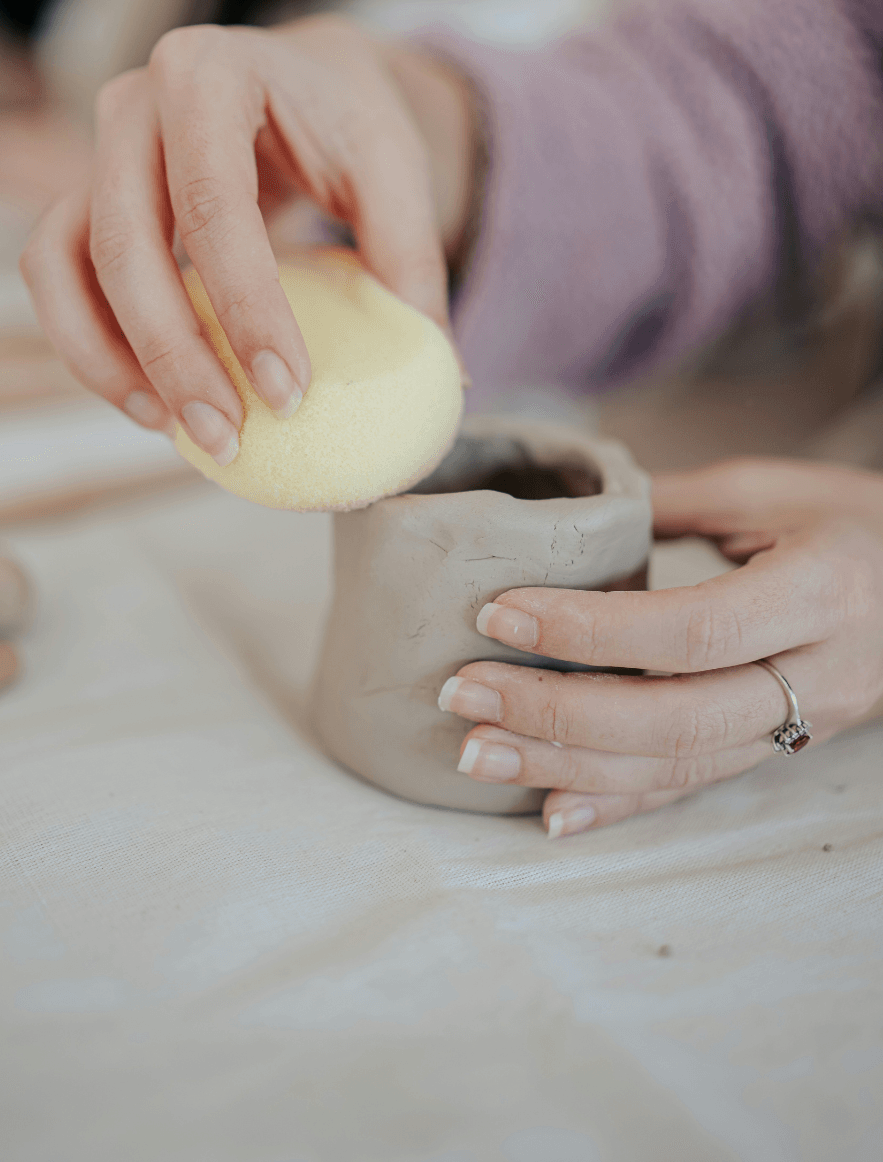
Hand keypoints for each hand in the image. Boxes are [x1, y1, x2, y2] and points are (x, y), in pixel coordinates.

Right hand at [21, 18, 474, 463]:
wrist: (302, 78)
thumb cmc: (346, 118)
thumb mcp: (393, 166)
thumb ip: (410, 256)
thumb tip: (437, 370)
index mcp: (211, 72)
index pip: (214, 202)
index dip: (244, 307)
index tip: (288, 393)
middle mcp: (135, 104)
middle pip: (124, 240)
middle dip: (173, 351)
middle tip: (229, 435)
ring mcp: (96, 151)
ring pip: (65, 262)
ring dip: (112, 359)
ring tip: (183, 431)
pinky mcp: (85, 200)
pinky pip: (57, 277)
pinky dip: (89, 346)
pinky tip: (152, 407)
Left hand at [439, 458, 882, 837]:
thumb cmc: (856, 522)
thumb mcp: (776, 491)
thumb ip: (677, 499)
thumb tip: (575, 503)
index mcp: (818, 593)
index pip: (690, 629)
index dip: (589, 631)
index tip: (499, 613)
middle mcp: (814, 673)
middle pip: (673, 718)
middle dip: (555, 715)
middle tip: (461, 695)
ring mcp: (801, 724)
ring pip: (676, 765)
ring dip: (567, 767)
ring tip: (476, 754)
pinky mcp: (782, 749)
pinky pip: (695, 787)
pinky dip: (620, 804)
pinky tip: (551, 812)